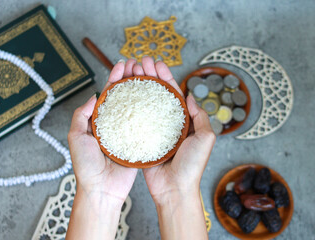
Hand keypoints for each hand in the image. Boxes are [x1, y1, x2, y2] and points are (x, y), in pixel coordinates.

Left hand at [66, 59, 138, 239]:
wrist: (101, 189)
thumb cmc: (86, 166)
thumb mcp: (76, 137)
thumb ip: (81, 115)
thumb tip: (94, 96)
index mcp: (100, 121)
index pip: (108, 94)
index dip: (115, 78)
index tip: (123, 65)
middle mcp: (115, 124)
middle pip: (124, 96)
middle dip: (131, 79)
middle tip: (139, 65)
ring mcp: (128, 132)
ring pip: (136, 107)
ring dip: (142, 90)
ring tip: (149, 75)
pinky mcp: (139, 142)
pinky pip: (146, 124)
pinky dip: (151, 111)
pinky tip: (157, 98)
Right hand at [140, 56, 215, 239]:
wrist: (174, 189)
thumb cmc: (191, 166)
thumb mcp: (205, 138)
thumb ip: (200, 117)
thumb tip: (192, 97)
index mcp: (183, 121)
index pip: (173, 93)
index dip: (164, 77)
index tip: (156, 63)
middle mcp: (167, 123)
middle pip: (156, 95)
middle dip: (149, 77)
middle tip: (139, 62)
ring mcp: (153, 131)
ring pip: (144, 105)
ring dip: (137, 87)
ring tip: (129, 72)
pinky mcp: (141, 140)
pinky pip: (135, 121)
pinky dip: (129, 108)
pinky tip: (122, 96)